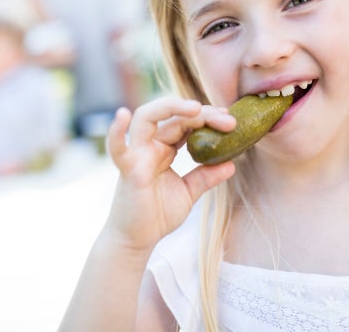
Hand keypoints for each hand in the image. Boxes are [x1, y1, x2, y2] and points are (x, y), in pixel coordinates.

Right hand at [104, 97, 236, 252]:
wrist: (137, 240)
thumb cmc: (157, 215)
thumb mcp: (188, 193)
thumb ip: (206, 176)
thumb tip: (232, 164)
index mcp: (163, 149)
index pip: (185, 122)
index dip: (206, 117)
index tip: (230, 121)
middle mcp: (149, 146)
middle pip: (172, 116)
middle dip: (199, 112)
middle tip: (227, 120)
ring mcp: (137, 155)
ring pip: (146, 118)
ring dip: (170, 107)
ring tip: (196, 108)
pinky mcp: (128, 170)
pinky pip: (118, 148)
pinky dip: (116, 132)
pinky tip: (121, 115)